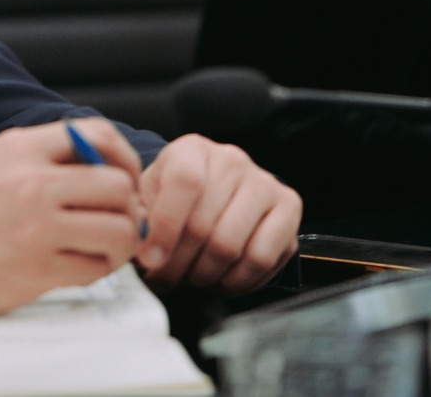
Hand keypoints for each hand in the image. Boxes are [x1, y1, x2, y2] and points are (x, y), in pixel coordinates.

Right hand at [0, 118, 144, 319]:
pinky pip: (94, 270)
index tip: (123, 177)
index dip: (124, 158)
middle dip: (127, 206)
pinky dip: (96, 272)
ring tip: (101, 251)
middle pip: (119, 185)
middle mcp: (31, 183)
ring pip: (119, 230)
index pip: (98, 136)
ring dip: (119, 244)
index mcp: (17, 149)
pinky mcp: (33, 271)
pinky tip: (76, 268)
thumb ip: (23, 156)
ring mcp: (34, 227)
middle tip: (117, 221)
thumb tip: (70, 159)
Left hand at [135, 134, 299, 292]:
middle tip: (165, 279)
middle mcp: (232, 160)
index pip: (184, 183)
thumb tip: (143, 249)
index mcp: (193, 149)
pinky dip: (237, 281)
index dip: (165, 228)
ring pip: (231, 247)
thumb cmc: (175, 195)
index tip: (150, 261)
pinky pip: (263, 259)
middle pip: (204, 225)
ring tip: (191, 279)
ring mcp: (265, 183)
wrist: (214, 189)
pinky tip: (221, 281)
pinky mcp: (289, 209)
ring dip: (206, 276)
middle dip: (179, 264)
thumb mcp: (149, 195)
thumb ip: (141, 216)